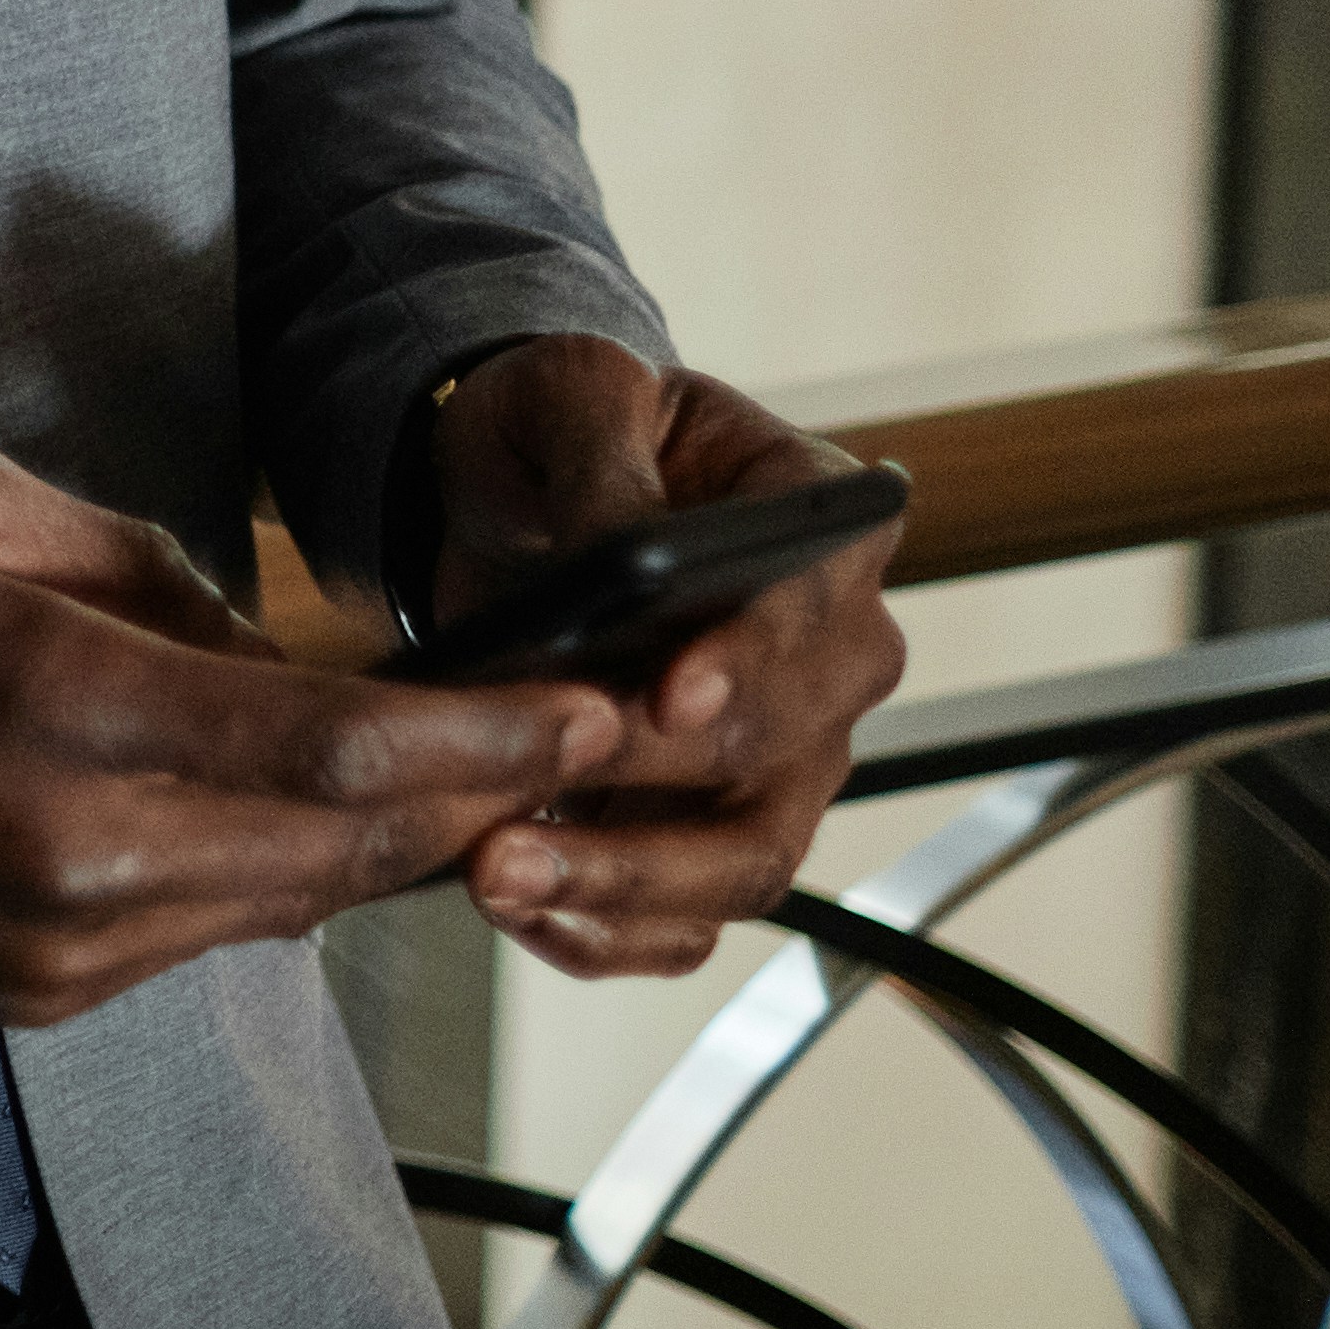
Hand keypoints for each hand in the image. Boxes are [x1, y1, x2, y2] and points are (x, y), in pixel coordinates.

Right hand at [0, 432, 626, 1028]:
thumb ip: (143, 563)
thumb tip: (270, 633)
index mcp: (53, 702)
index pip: (335, 742)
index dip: (494, 736)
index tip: (599, 707)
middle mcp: (74, 851)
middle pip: (350, 841)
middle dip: (481, 791)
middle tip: (580, 736)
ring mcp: (60, 946)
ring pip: (295, 899)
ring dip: (386, 836)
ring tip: (460, 767)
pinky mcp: (42, 996)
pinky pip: (209, 932)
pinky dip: (271, 867)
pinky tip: (284, 806)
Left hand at [418, 335, 909, 979]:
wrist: (518, 497)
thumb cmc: (564, 433)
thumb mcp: (571, 394)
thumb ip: (605, 457)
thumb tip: (623, 551)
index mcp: (825, 533)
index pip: (810, 612)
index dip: (745, 661)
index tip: (673, 697)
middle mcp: (830, 661)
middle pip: (775, 755)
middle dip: (648, 791)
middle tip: (526, 809)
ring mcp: (785, 758)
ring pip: (745, 860)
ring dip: (624, 885)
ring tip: (499, 877)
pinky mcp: (717, 826)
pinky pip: (692, 918)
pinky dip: (613, 934)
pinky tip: (522, 917)